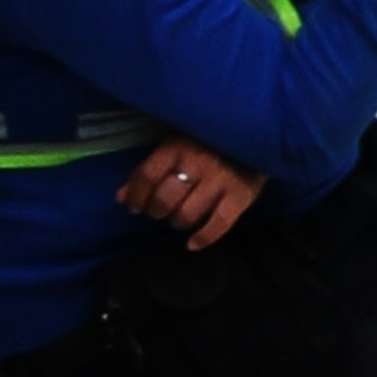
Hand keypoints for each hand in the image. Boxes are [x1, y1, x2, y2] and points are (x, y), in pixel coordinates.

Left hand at [117, 134, 263, 247]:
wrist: (256, 133)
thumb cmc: (209, 139)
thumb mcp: (177, 144)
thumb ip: (150, 168)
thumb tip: (120, 197)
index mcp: (179, 145)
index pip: (147, 176)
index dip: (135, 195)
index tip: (133, 205)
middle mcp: (198, 163)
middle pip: (164, 200)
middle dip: (156, 211)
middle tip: (160, 210)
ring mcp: (221, 180)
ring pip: (186, 215)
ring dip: (176, 222)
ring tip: (179, 217)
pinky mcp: (240, 196)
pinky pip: (218, 225)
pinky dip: (202, 238)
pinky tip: (192, 243)